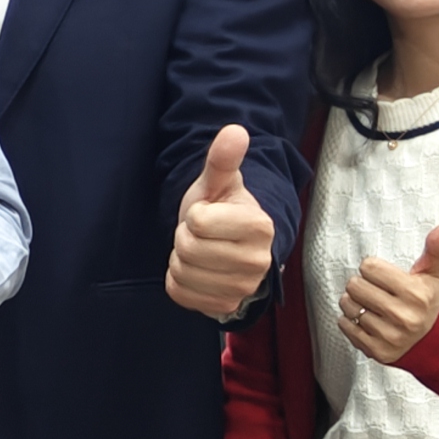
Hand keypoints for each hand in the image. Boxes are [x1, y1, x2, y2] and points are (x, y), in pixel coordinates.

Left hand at [165, 124, 276, 321]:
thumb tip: (235, 131)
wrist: (228, 245)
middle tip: (200, 235)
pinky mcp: (225, 307)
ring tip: (200, 250)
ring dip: (181, 260)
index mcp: (259, 227)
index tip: (208, 214)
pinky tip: (196, 271)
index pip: (198, 222)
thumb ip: (223, 159)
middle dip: (184, 238)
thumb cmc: (222, 210)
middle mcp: (258, 262)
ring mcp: (243, 288)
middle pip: (188, 249)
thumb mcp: (219, 182)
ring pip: (183, 273)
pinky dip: (179, 281)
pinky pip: (181, 294)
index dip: (194, 215)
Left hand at [338, 223, 438, 369]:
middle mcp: (404, 317)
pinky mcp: (377, 351)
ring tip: (373, 306)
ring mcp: (390, 336)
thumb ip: (437, 248)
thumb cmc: (432, 303)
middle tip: (379, 292)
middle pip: (354, 285)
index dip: (375, 269)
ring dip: (354, 302)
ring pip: (347, 305)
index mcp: (417, 294)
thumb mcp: (434, 274)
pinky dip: (350, 321)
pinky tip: (369, 321)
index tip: (387, 278)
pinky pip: (344, 325)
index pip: (369, 267)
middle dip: (363, 285)